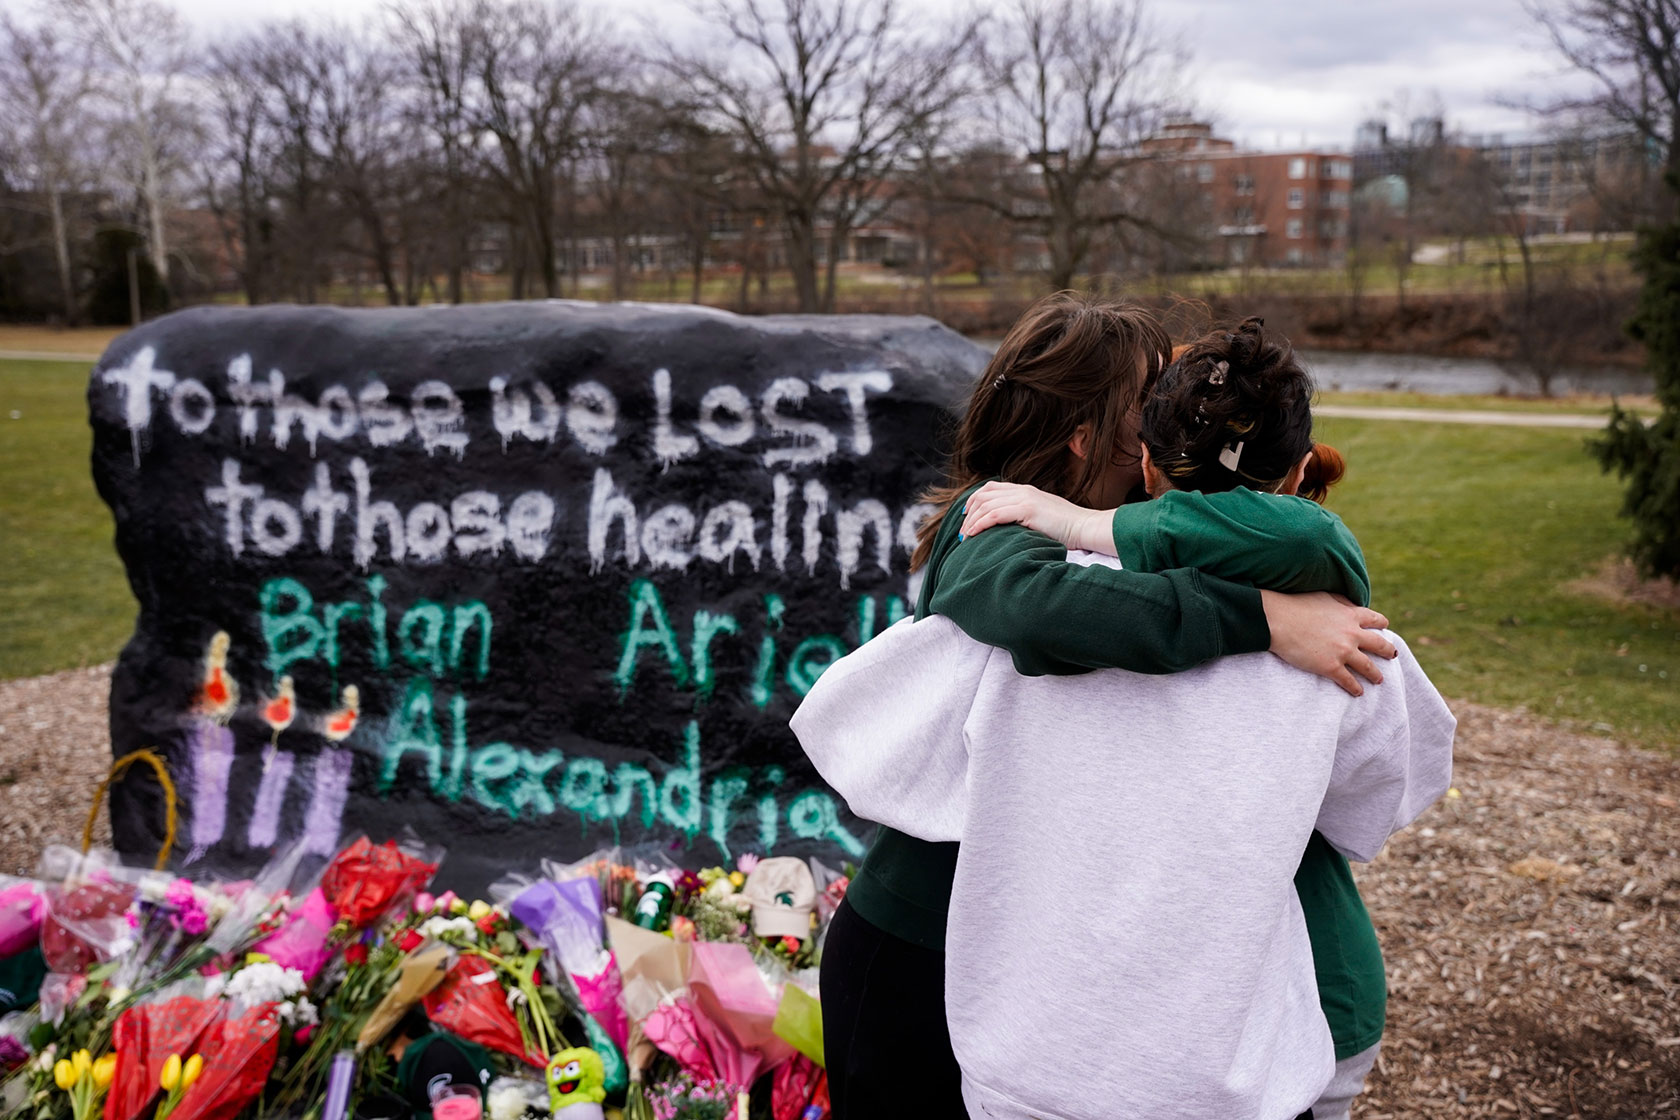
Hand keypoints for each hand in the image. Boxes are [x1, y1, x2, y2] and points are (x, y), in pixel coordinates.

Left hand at [959, 481, 1115, 553]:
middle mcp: (1023, 490)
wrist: (1086, 527)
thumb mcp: (1042, 519)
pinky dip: (980, 524)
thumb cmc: (1067, 529)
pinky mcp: (1028, 509)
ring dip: (972, 521)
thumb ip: (1025, 518)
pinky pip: (995, 514)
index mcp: (1026, 491)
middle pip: (984, 495)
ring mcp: (1025, 498)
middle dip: (968, 513)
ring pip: (986, 504)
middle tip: (962, 532)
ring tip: (965, 537)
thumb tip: (1008, 530)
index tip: (965, 517)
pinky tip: (974, 534)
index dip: (974, 500)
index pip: (991, 488)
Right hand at [1261, 590, 1395, 695]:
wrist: (1277, 620)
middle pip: (1379, 645)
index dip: (1382, 624)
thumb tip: (1348, 603)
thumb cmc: (1295, 604)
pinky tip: (1358, 692)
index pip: (1375, 620)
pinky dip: (1356, 688)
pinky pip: (1349, 681)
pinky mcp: (1331, 667)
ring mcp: (1343, 652)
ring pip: (1368, 667)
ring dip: (1376, 674)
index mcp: (1351, 615)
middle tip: (1392, 655)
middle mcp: (1352, 634)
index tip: (1384, 628)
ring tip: (1379, 680)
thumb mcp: (1323, 595)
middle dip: (1388, 651)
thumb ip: (1340, 601)